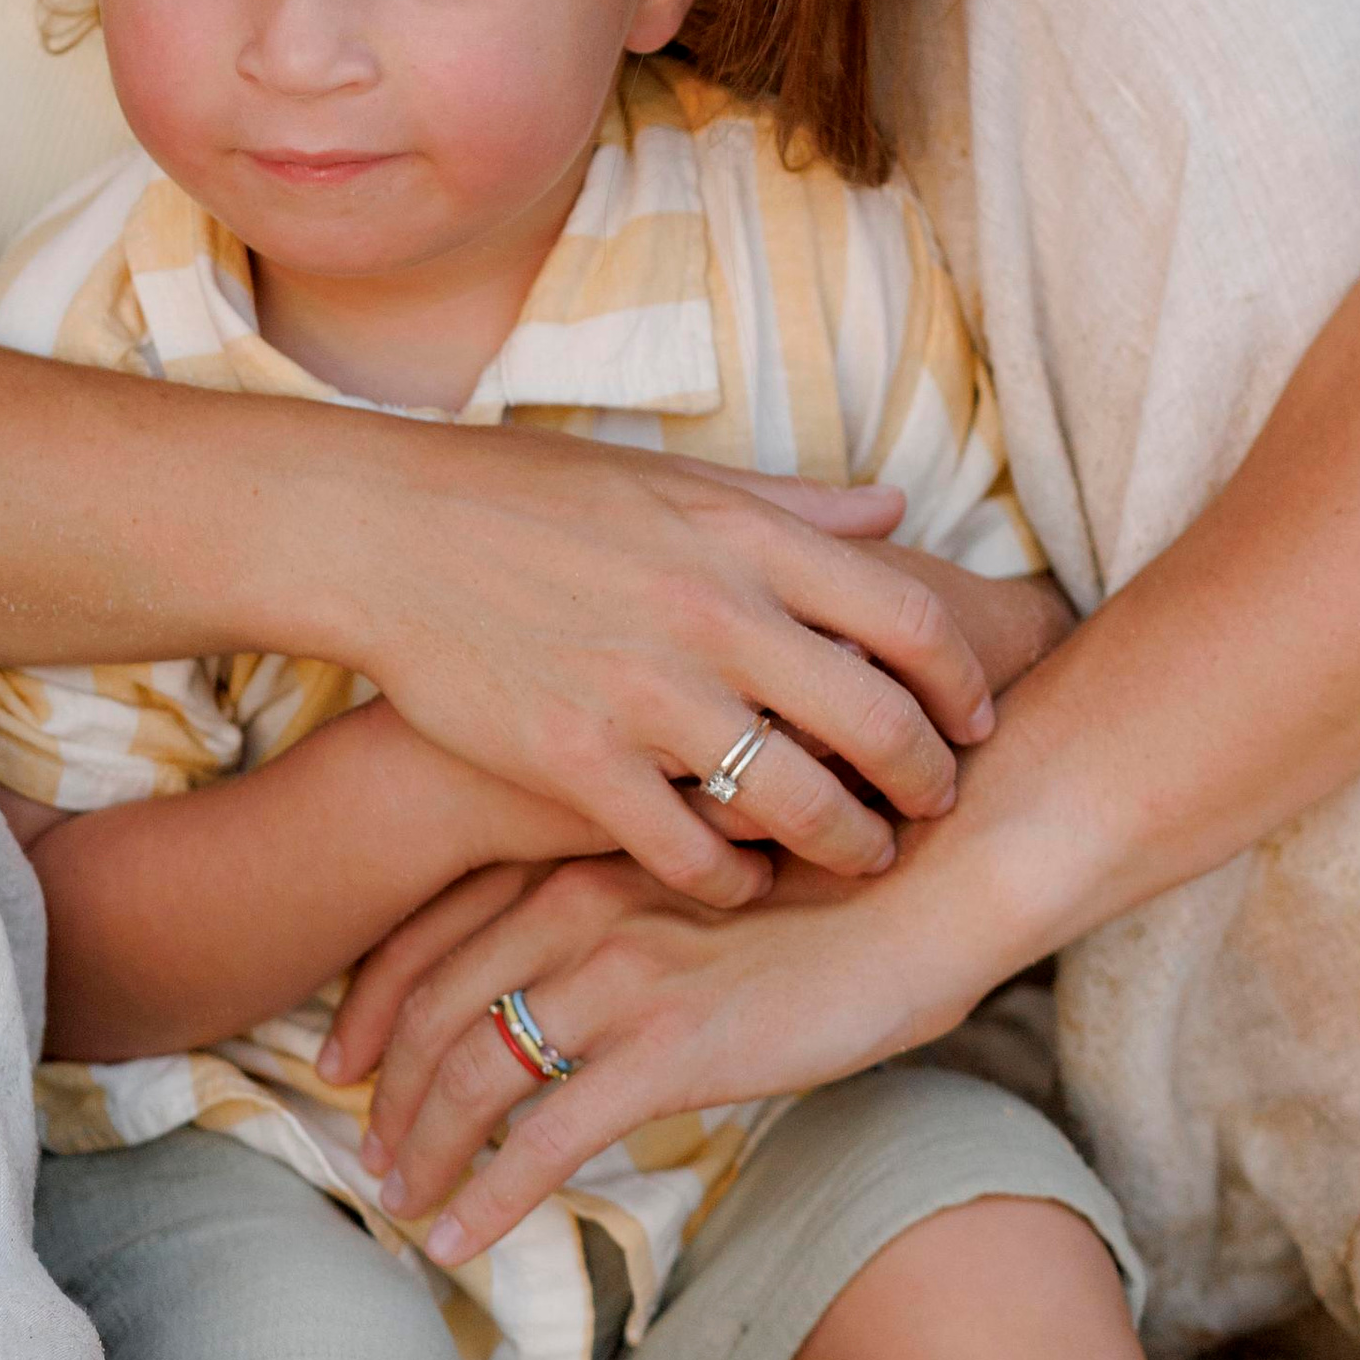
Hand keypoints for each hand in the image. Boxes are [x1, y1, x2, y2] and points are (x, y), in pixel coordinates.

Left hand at [325, 845, 983, 1263]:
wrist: (930, 878)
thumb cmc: (830, 874)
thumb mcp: (697, 865)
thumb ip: (624, 897)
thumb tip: (577, 960)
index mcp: (580, 853)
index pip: (434, 925)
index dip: (375, 997)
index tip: (341, 1052)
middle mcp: (580, 902)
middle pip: (437, 1004)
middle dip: (385, 1085)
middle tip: (365, 1147)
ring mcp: (622, 973)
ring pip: (474, 1073)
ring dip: (424, 1148)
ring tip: (404, 1201)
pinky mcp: (673, 1046)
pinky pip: (548, 1136)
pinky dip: (491, 1194)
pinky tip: (463, 1240)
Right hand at [332, 431, 994, 896]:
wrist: (387, 533)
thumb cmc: (530, 497)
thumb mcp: (669, 478)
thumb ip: (790, 505)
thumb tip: (895, 507)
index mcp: (743, 534)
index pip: (909, 619)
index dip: (962, 683)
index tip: (973, 720)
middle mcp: (712, 612)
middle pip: (876, 724)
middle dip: (924, 784)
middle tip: (931, 810)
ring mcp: (646, 692)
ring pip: (799, 805)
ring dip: (846, 846)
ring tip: (855, 858)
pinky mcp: (579, 759)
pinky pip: (692, 853)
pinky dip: (735, 881)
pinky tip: (743, 881)